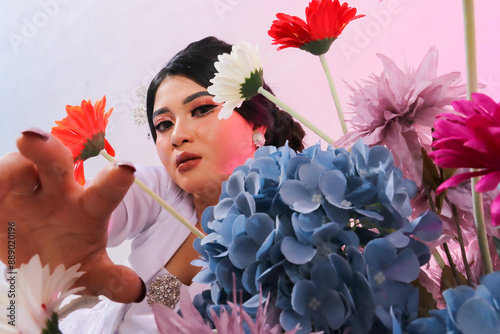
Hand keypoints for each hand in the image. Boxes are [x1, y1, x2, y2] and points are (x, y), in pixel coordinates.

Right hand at [0, 128, 144, 303]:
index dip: (115, 182)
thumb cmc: (67, 259)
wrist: (30, 261)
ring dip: (12, 169)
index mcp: (87, 209)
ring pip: (18, 167)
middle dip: (47, 150)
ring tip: (12, 175)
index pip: (105, 193)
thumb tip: (135, 290)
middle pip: (56, 163)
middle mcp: (58, 191)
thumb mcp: (87, 273)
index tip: (126, 169)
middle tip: (32, 139)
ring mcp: (26, 188)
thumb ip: (110, 279)